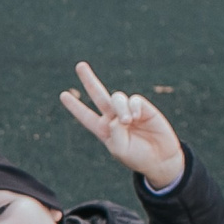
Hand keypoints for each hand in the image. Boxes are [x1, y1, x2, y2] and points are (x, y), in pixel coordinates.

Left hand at [59, 62, 185, 190]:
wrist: (160, 158)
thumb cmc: (137, 156)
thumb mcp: (119, 149)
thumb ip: (114, 132)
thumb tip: (116, 115)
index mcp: (104, 129)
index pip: (86, 116)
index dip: (75, 106)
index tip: (63, 95)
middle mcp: (113, 117)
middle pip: (98, 95)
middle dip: (89, 80)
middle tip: (79, 65)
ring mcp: (128, 110)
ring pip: (117, 97)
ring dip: (120, 108)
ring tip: (127, 121)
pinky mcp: (143, 107)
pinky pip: (133, 99)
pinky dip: (132, 107)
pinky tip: (136, 118)